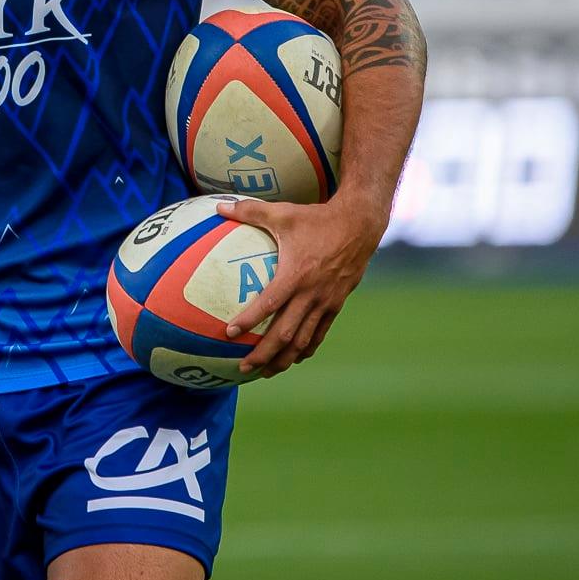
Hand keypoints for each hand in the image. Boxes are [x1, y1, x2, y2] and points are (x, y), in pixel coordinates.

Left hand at [214, 195, 386, 377]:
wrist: (360, 225)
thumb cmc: (317, 218)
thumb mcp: (282, 212)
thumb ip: (249, 211)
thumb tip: (218, 207)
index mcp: (296, 274)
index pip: (269, 304)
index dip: (249, 321)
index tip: (229, 333)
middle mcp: (311, 294)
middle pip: (285, 333)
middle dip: (264, 354)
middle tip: (244, 368)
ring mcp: (326, 302)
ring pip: (303, 340)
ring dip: (284, 359)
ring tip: (265, 372)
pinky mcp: (337, 304)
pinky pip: (320, 332)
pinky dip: (306, 347)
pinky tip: (294, 357)